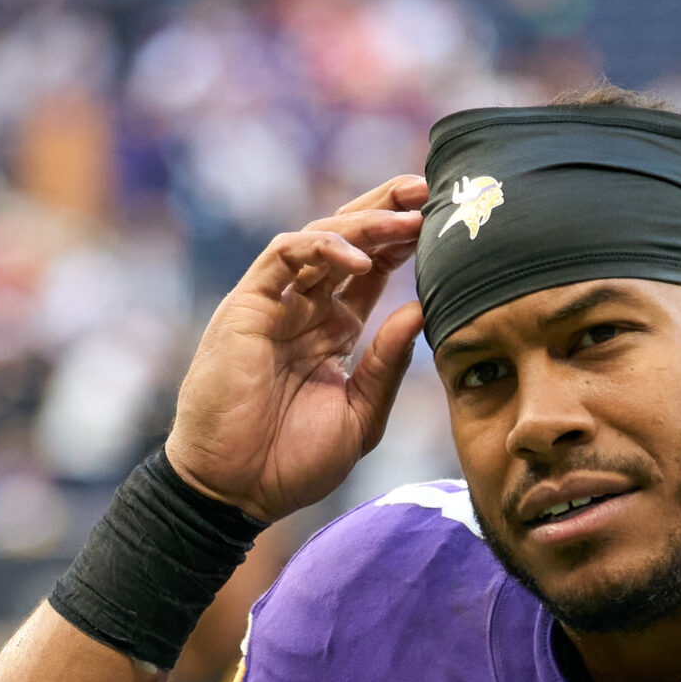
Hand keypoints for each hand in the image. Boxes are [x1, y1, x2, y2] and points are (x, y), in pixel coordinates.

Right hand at [165, 175, 429, 521]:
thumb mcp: (360, 416)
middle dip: (388, 209)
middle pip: (348, 239)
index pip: (371, 270)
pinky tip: (361, 259)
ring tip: (410, 216)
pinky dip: (322, 247)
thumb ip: (387, 365)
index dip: (404, 243)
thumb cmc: (291, 462)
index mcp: (331, 331)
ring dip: (366, 221)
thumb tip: (421, 311)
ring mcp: (274, 304)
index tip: (444, 226)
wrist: (236, 490)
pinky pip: (283, 255)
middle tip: (430, 191)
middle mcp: (303, 309)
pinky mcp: (246, 305)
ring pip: (319, 236)